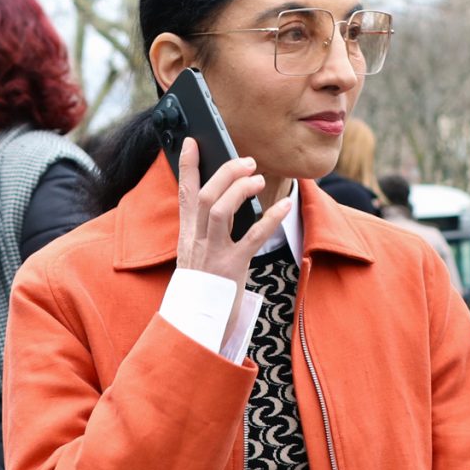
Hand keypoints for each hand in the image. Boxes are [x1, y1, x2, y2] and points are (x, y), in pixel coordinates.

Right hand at [173, 137, 293, 288]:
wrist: (197, 328)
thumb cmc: (204, 291)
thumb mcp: (198, 258)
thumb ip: (206, 232)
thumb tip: (224, 203)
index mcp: (188, 237)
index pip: (185, 195)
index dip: (187, 167)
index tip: (192, 141)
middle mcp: (197, 242)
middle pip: (206, 196)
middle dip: (226, 173)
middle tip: (247, 162)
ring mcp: (213, 255)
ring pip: (220, 211)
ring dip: (240, 190)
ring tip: (258, 180)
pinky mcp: (232, 269)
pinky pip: (252, 238)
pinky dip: (270, 219)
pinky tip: (283, 205)